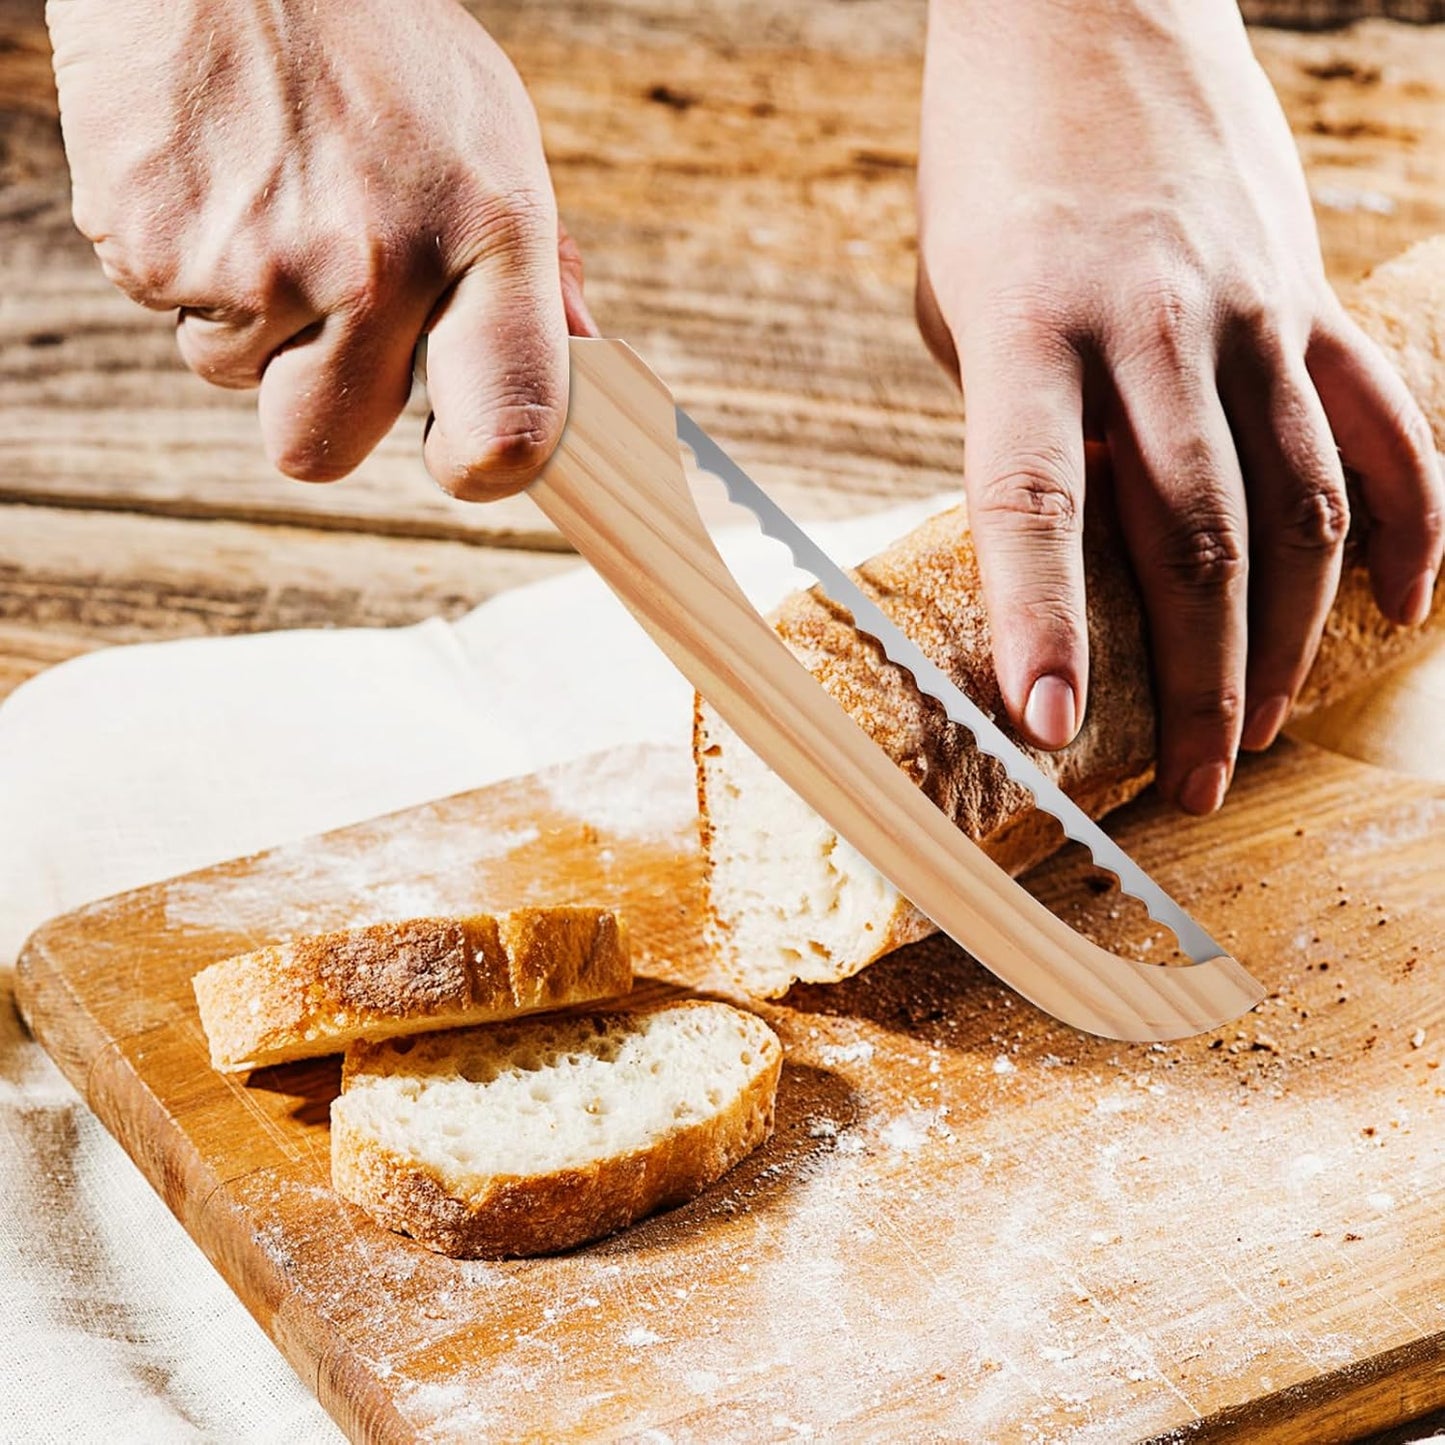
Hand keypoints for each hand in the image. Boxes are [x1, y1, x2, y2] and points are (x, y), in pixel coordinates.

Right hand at [46, 0, 598, 497]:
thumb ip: (533, 275)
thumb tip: (577, 369)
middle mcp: (381, 262)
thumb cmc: (377, 46)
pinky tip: (214, 178)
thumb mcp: (492, 140)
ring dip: (247, 318)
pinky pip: (169, 312)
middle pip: (322, 450)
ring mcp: (261, 260)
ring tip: (268, 199)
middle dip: (316, 402)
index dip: (483, 468)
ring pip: (235, 378)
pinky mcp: (154, 243)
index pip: (509, 430)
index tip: (464, 456)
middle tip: (325, 310)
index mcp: (490, 236)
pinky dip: (184, 264)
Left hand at [915, 0, 1443, 812]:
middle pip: (1194, 534)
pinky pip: (1384, 425)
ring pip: (1301, 504)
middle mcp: (1154, 324)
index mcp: (1030, 326)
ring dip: (1291, 638)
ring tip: (1266, 731)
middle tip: (1191, 787)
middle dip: (1197, 680)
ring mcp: (1254, 308)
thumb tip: (1060, 543)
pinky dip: (1408, 527)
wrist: (1090, 2)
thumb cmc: (993, 168)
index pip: (1034, 497)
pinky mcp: (1311, 294)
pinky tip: (1396, 614)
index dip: (1046, 622)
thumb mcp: (958, 301)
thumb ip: (1013, 422)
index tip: (1052, 732)